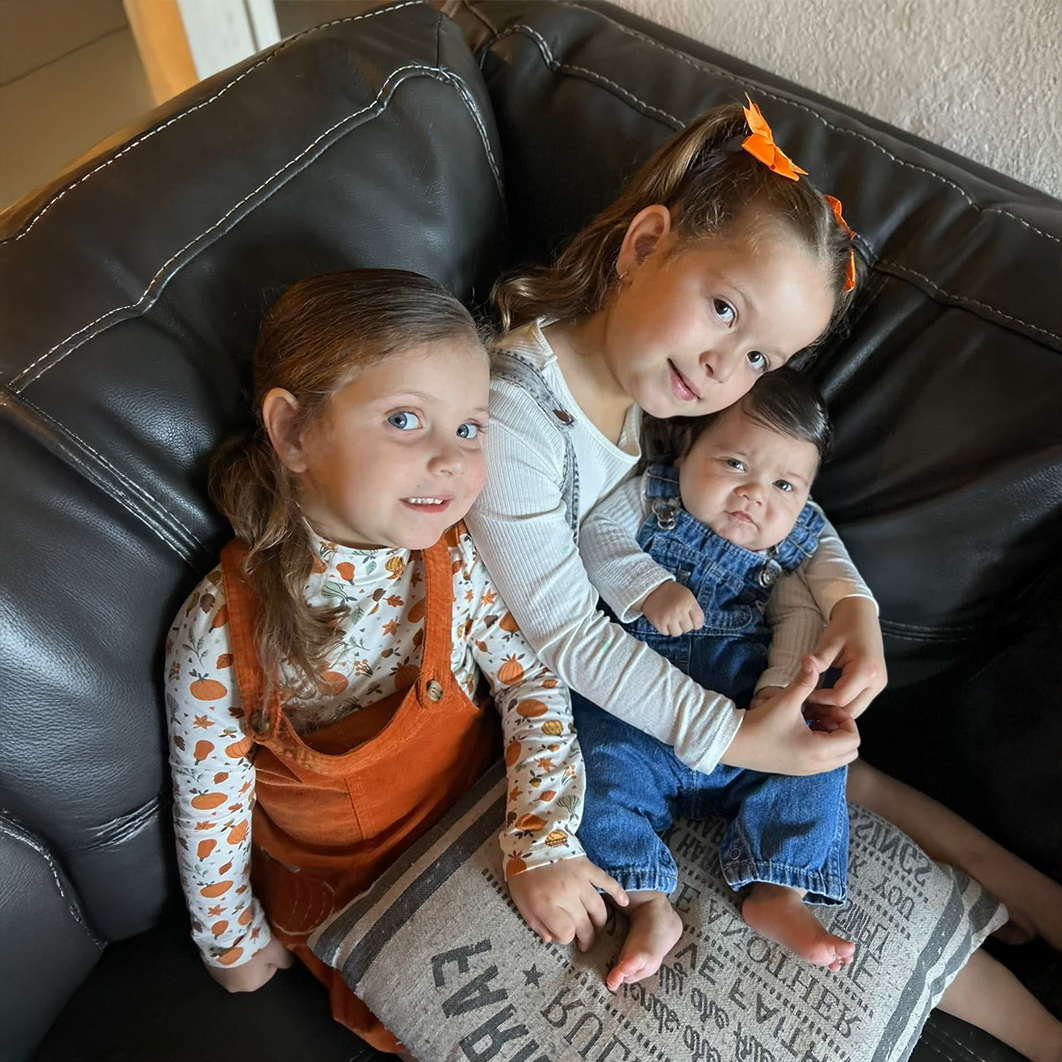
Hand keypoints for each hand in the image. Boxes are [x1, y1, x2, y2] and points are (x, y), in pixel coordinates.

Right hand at [205, 933, 292, 992]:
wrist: (226, 934)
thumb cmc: (254, 945)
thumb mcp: (278, 951)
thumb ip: (286, 960)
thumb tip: (289, 963)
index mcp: (252, 986)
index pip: (268, 970)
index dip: (270, 955)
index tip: (268, 944)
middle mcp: (233, 987)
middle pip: (251, 969)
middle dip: (254, 956)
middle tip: (255, 940)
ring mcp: (217, 977)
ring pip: (235, 965)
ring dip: (238, 954)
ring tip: (241, 938)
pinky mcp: (207, 965)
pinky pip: (222, 958)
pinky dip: (226, 951)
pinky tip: (229, 940)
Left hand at [508, 856, 628, 951]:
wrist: (530, 839)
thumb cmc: (522, 873)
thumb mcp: (520, 902)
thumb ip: (536, 923)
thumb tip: (551, 939)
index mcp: (547, 904)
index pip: (566, 933)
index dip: (565, 939)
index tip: (561, 935)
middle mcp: (566, 895)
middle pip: (584, 926)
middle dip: (586, 939)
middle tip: (585, 945)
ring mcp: (580, 881)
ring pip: (598, 909)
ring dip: (600, 924)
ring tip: (597, 931)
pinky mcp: (587, 867)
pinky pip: (607, 881)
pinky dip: (618, 893)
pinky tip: (625, 903)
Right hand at [641, 581, 703, 635]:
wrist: (651, 589)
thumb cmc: (671, 592)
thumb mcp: (686, 595)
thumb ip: (693, 609)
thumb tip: (696, 626)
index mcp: (688, 602)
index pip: (699, 622)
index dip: (696, 623)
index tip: (692, 621)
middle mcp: (679, 610)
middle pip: (688, 628)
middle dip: (684, 624)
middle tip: (679, 617)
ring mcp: (668, 617)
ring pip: (677, 633)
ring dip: (675, 628)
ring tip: (671, 619)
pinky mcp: (658, 622)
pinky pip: (666, 633)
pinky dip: (665, 628)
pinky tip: (663, 619)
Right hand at [721, 656, 859, 774]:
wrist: (734, 743)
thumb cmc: (761, 723)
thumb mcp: (786, 701)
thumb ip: (804, 681)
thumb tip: (812, 659)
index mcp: (818, 750)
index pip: (853, 740)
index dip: (846, 719)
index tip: (827, 706)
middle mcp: (817, 765)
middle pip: (850, 752)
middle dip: (842, 730)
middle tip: (824, 714)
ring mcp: (807, 770)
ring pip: (837, 757)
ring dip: (831, 737)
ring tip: (812, 719)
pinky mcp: (798, 769)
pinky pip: (823, 761)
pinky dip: (821, 745)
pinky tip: (802, 728)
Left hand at [805, 597, 886, 717]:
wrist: (861, 617)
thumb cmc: (845, 626)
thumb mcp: (829, 642)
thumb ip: (818, 660)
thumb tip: (804, 668)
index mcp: (867, 670)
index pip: (840, 697)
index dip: (819, 700)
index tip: (803, 695)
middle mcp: (877, 682)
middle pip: (850, 710)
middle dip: (827, 712)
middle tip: (806, 706)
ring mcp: (879, 685)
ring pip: (855, 711)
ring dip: (835, 711)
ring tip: (814, 704)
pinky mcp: (875, 686)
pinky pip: (858, 703)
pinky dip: (842, 705)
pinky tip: (825, 700)